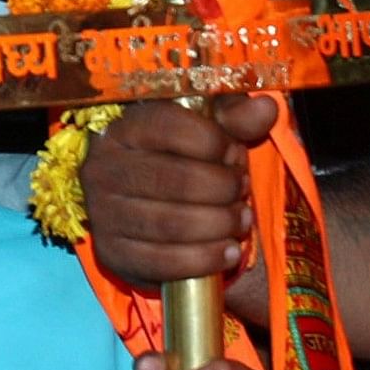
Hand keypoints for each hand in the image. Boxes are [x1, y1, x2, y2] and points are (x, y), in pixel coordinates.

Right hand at [81, 96, 269, 287]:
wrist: (146, 212)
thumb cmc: (182, 163)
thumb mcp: (206, 131)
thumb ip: (236, 118)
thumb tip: (266, 108)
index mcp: (124, 129)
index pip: (169, 127)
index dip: (214, 142)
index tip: (234, 155)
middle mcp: (103, 169)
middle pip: (173, 179)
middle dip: (222, 188)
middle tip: (243, 192)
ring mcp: (102, 214)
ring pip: (170, 224)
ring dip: (218, 224)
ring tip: (241, 221)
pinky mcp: (111, 254)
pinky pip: (162, 262)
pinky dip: (203, 260)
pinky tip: (227, 252)